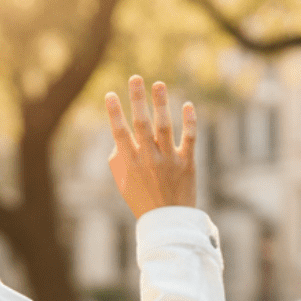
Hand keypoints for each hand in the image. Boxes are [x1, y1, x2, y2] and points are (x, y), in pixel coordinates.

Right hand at [106, 76, 196, 218]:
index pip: (120, 133)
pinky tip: (188, 105)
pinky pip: (189, 138)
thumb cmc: (142, 200)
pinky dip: (189, 122)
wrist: (167, 223)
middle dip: (137, 99)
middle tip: (135, 78)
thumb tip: (120, 137)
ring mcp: (168, 160)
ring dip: (161, 104)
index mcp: (130, 165)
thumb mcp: (124, 183)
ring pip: (164, 127)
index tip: (111, 94)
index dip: (114, 113)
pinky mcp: (187, 163)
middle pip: (141, 124)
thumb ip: (119, 159)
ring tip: (158, 84)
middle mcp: (148, 160)